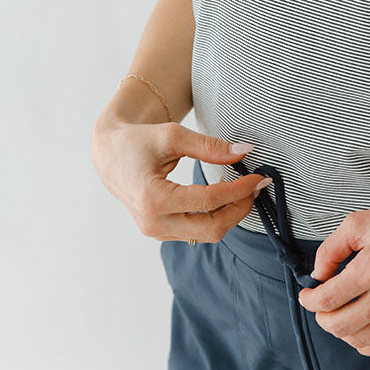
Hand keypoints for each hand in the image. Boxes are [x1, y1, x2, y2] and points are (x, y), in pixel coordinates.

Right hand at [90, 117, 270, 242]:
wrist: (111, 154)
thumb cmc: (139, 141)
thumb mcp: (173, 136)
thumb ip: (210, 147)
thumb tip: (244, 153)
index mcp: (153, 199)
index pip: (209, 201)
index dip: (239, 190)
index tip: (259, 177)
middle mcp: (153, 222)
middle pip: (212, 228)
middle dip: (240, 209)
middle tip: (256, 187)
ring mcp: (155, 231)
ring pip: (206, 234)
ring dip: (230, 214)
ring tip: (243, 190)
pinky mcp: (160, 232)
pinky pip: (196, 231)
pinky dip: (215, 216)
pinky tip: (223, 196)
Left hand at [296, 196, 369, 357]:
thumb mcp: (358, 223)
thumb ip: (330, 250)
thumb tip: (318, 277)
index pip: (328, 300)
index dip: (309, 300)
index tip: (307, 294)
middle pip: (339, 326)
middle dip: (321, 317)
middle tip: (320, 304)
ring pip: (358, 341)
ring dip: (341, 330)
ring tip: (339, 312)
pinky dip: (363, 342)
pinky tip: (358, 326)